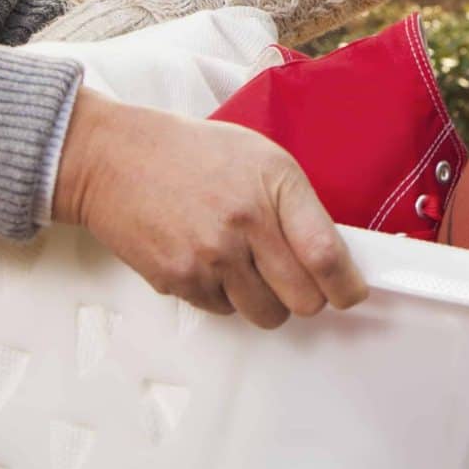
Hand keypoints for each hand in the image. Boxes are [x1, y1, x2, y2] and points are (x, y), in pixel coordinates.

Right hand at [50, 89, 368, 328]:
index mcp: (276, 185)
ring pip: (266, 315)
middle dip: (307, 298)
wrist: (117, 158)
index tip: (351, 293)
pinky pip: (223, 311)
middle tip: (297, 282)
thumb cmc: (193, 154)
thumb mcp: (261, 158)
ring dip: (266, 302)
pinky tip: (210, 262)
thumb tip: (331, 256)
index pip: (326, 254)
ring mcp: (211, 255)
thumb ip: (296, 205)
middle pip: (303, 299)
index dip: (347, 285)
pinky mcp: (179, 279)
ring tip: (248, 268)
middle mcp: (246, 223)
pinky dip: (225, 296)